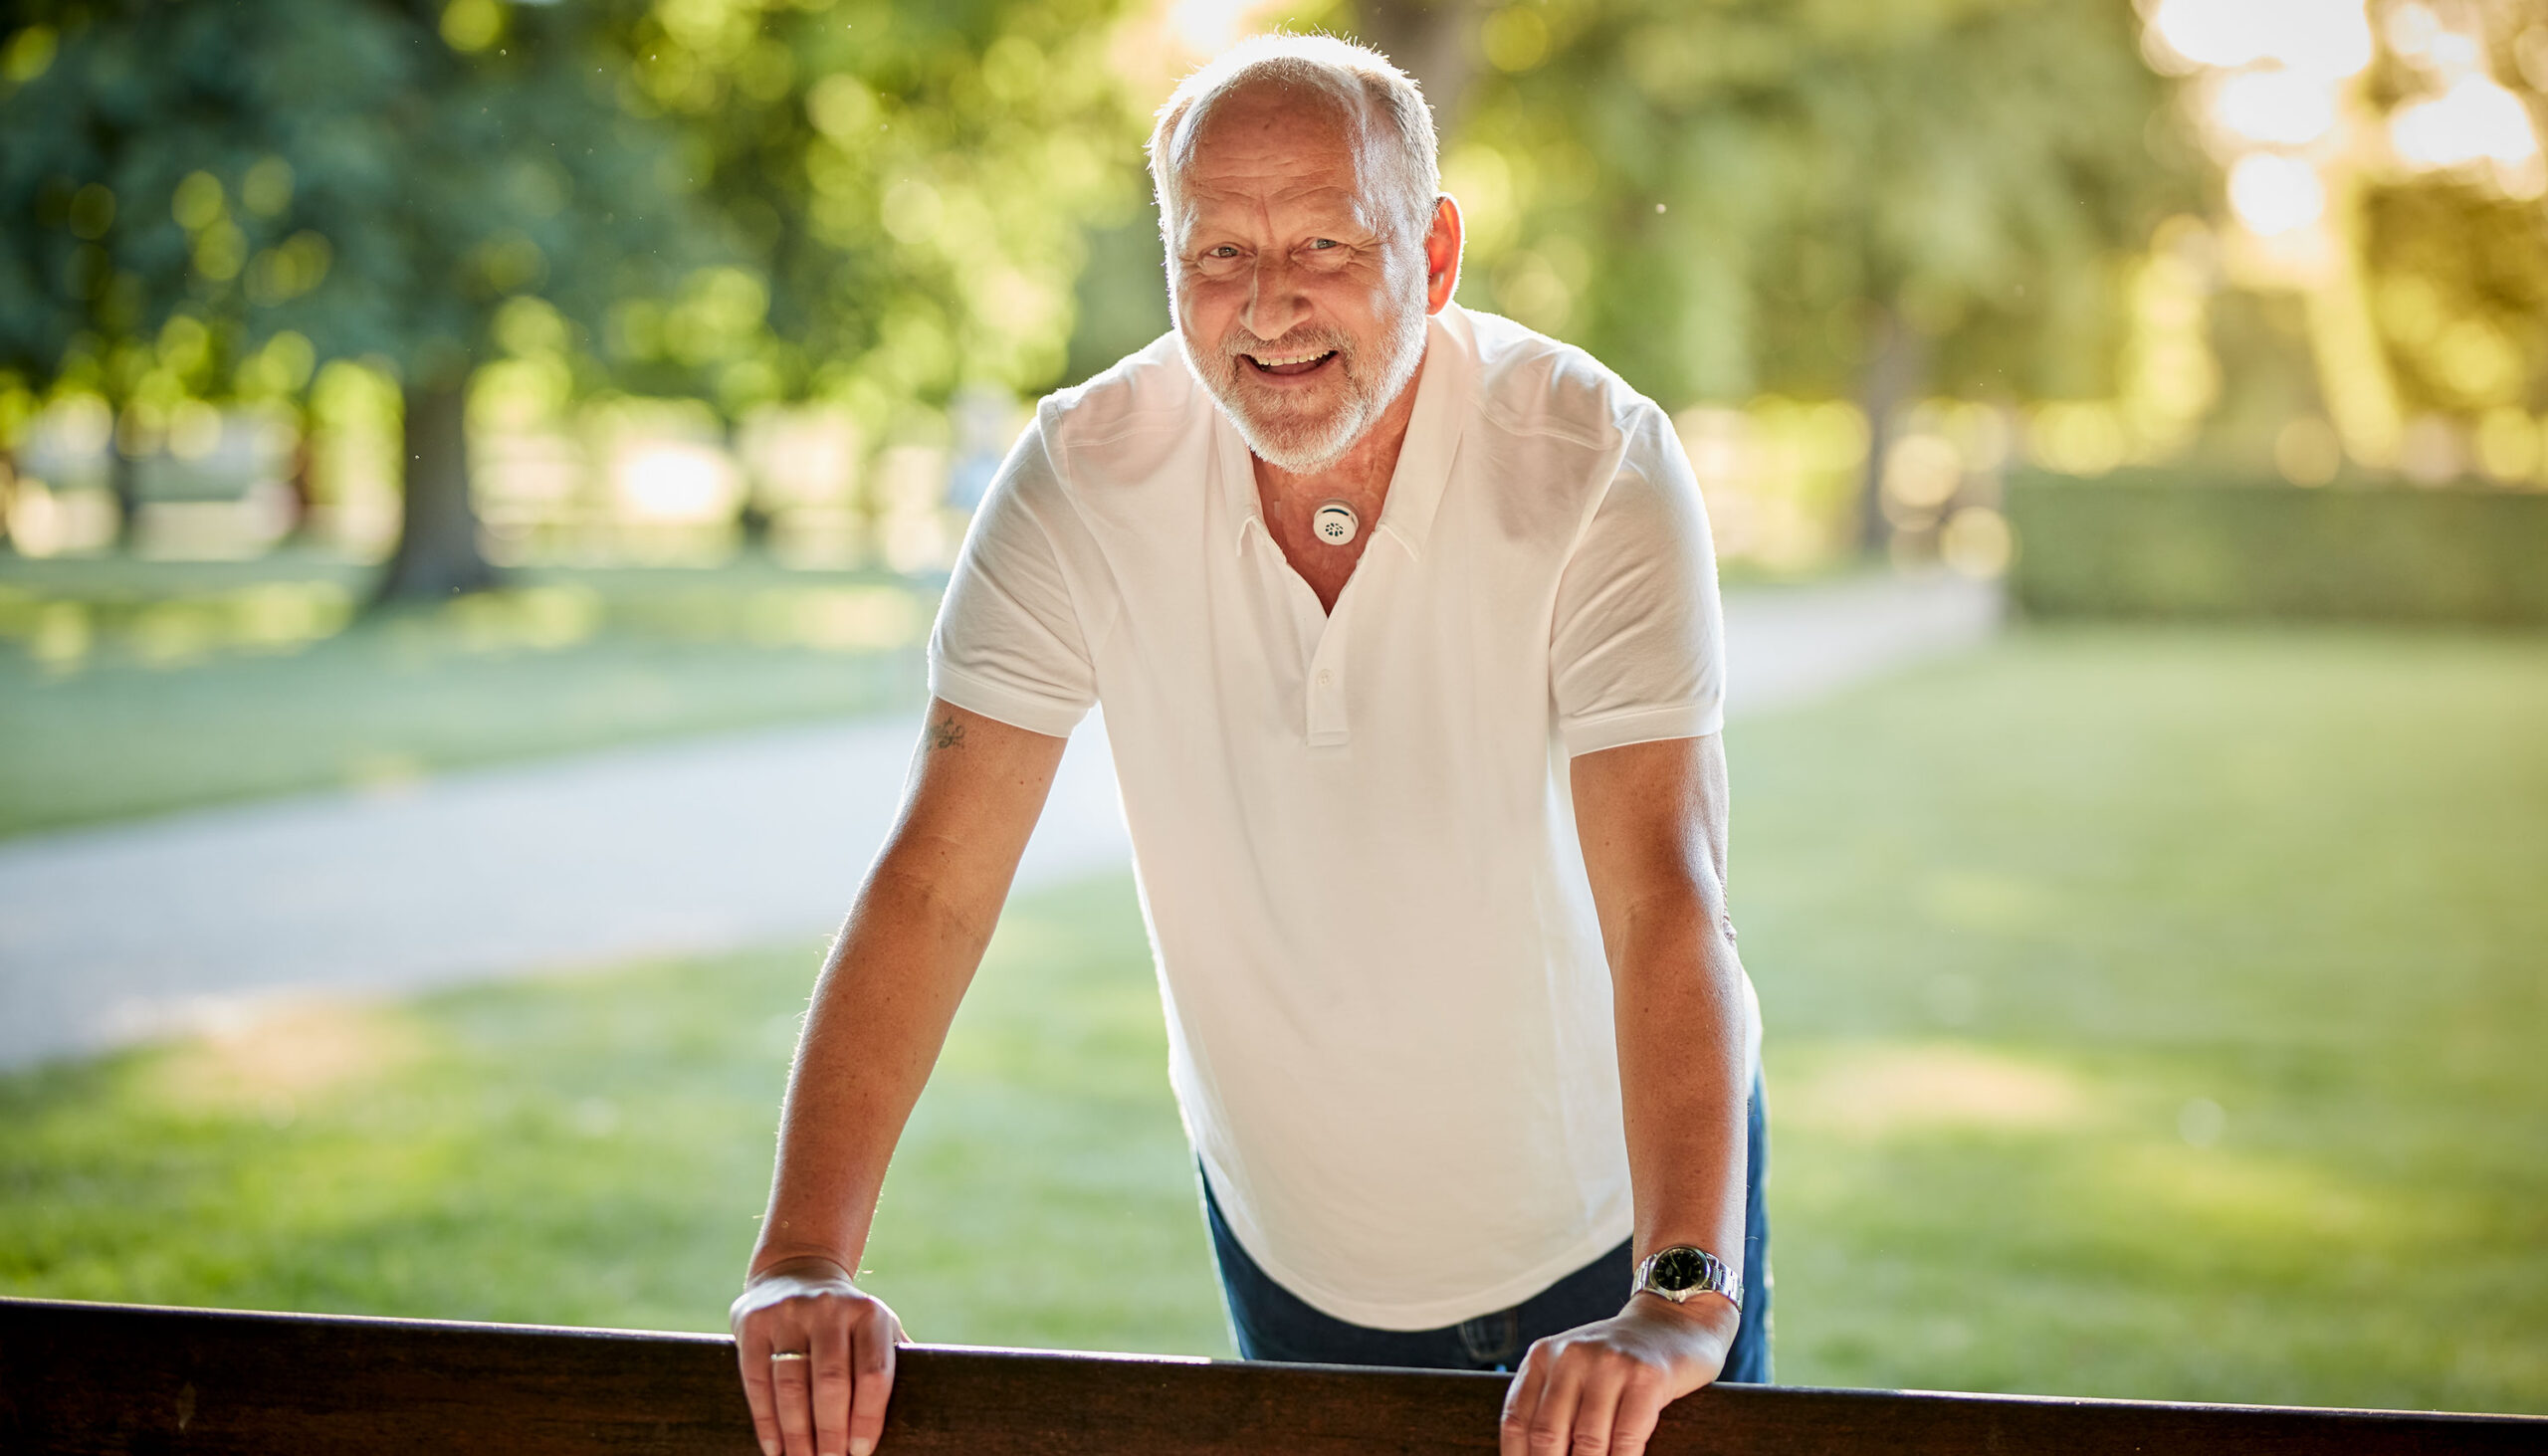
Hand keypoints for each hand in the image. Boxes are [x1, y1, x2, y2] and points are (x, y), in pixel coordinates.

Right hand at [729, 1256, 904, 1455]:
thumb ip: (893, 1361)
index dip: (868, 1417)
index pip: (872, 1373)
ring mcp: (788, 1313)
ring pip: (791, 1385)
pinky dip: (765, 1420)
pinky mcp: (753, 1323)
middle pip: (831, 1381)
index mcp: (868, 1313)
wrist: (797, 1270)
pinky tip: (775, 1447)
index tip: (862, 1452)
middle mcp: (829, 1308)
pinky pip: (756, 1380)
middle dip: (831, 1431)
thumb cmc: (847, 1320)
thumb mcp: (877, 1327)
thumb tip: (921, 1412)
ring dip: (797, 1432)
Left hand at [1499, 1293, 1737, 1455]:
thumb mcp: (1574, 1368)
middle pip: (1547, 1436)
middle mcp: (1571, 1356)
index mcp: (1543, 1356)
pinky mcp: (1647, 1378)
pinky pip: (1627, 1438)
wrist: (1675, 1321)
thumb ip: (1552, 1405)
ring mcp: (1610, 1364)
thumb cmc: (1620, 1358)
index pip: (1517, 1421)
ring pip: (1588, 1443)